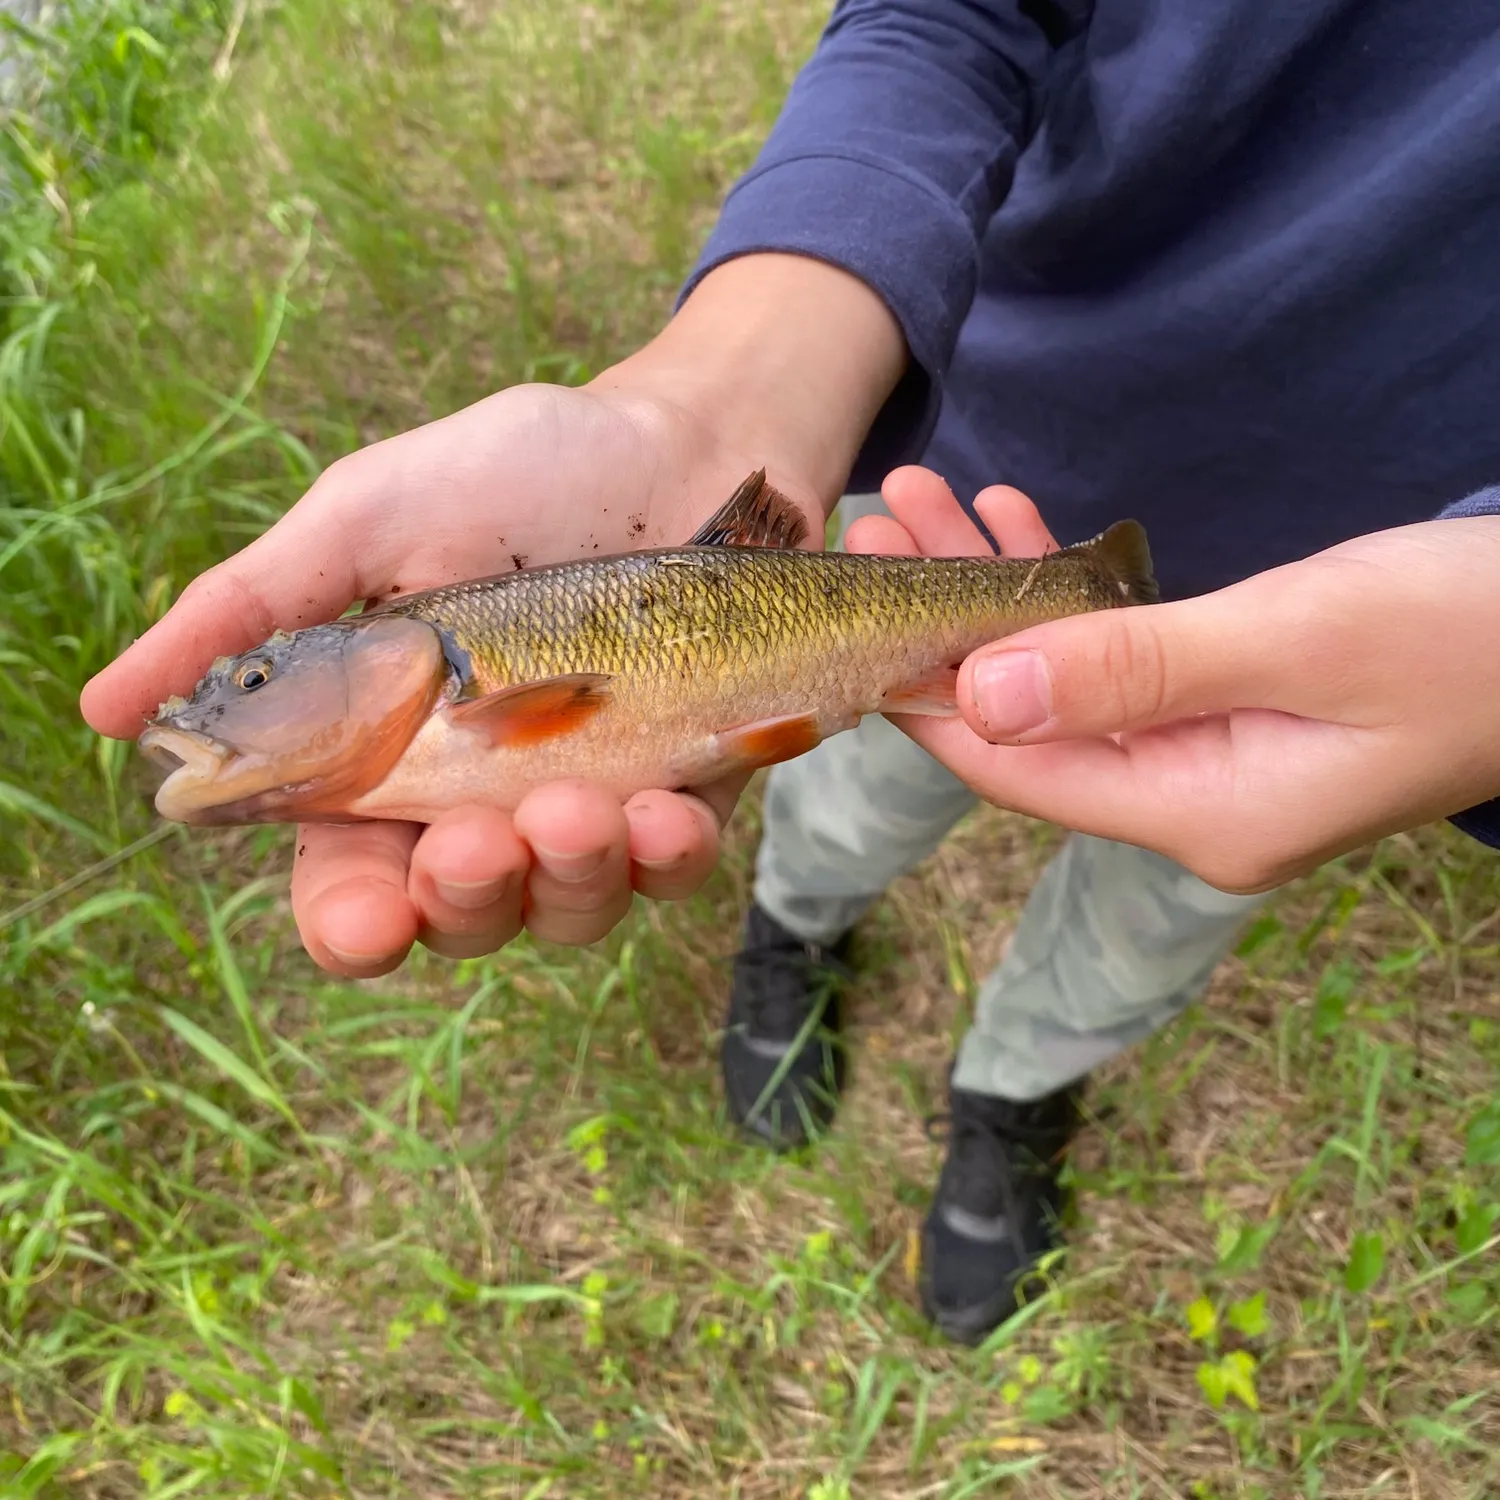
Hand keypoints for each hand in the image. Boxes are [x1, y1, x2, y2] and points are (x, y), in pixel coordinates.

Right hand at [81, 255, 904, 976]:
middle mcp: (487, 802)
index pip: (354, 882)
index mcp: (392, 758)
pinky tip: (663, 809)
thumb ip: (252, 611)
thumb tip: (103, 709)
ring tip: (576, 802)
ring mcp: (592, 807)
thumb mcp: (368, 520)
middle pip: (463, 916)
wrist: (683, 445)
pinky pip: (674, 866)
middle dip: (467, 897)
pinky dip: (666, 853)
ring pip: (569, 910)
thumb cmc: (518, 475)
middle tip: (476, 840)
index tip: (369, 920)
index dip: (354, 922)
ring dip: (568, 876)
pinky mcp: (686, 794)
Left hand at [848, 467, 1499, 893]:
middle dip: (950, 620)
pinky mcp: (1237, 712)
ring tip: (927, 498)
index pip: (1018, 768)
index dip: (927, 692)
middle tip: (882, 518)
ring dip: (1000, 591)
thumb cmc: (1473, 630)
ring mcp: (1216, 762)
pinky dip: (1072, 593)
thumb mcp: (1298, 638)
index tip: (856, 610)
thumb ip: (1134, 672)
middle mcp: (1193, 804)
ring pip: (1068, 681)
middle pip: (1030, 720)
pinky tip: (1018, 524)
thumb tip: (982, 699)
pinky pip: (1125, 659)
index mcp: (1200, 813)